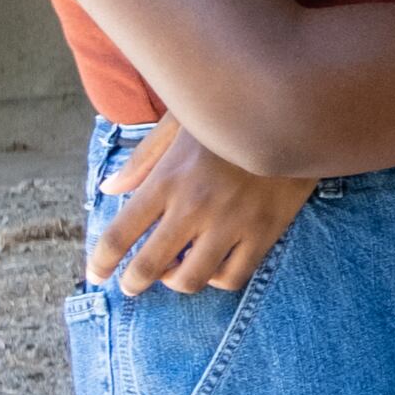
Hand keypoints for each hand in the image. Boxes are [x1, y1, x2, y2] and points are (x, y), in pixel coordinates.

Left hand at [87, 123, 316, 294]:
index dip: (101, 262)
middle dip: (133, 283)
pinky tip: (215, 265)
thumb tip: (108, 188)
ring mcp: (232, 222)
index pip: (119, 234)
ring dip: (176, 282)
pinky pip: (234, 276)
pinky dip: (217, 279)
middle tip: (132, 285)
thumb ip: (144, 158)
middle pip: (149, 266)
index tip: (96, 274)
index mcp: (168, 179)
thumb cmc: (232, 111)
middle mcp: (195, 206)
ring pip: (191, 279)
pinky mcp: (265, 230)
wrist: (298, 108)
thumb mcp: (181, 122)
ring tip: (176, 272)